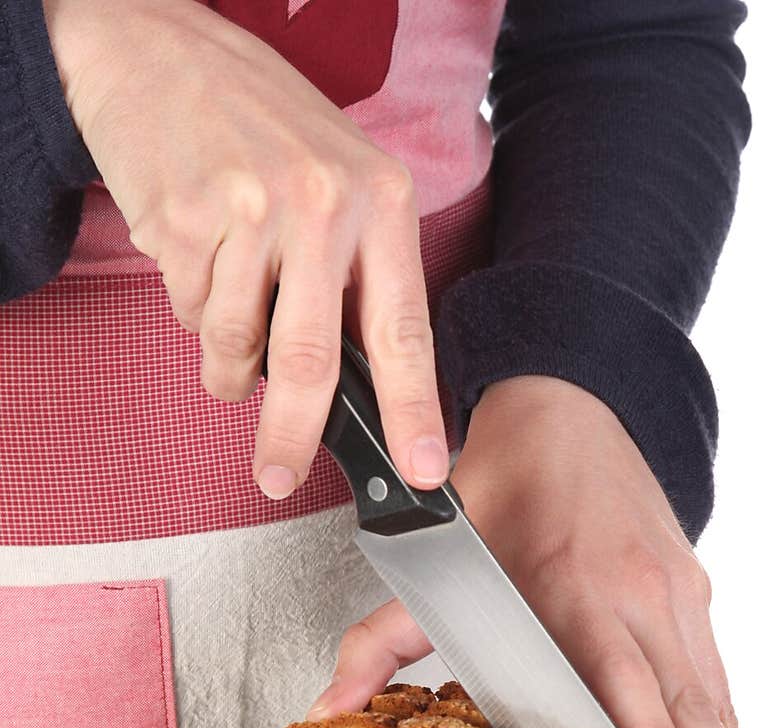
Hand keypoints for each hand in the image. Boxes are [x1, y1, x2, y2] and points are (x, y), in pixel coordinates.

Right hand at [43, 0, 448, 496]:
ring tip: (226, 308)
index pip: (404, 331)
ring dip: (226, 360)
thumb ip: (358, 276)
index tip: (425, 468)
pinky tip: (196, 254)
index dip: (414, 412)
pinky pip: (188, 311)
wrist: (160, 50)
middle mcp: (323, 204)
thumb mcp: (342, 182)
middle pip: (310, 361)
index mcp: (380, 200)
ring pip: (236, 344)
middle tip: (276, 474)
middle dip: (291, 435)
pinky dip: (190, 305)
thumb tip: (366, 387)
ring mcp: (251, 210)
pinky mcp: (185, 218)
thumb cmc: (260, 124)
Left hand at [309, 376, 757, 727]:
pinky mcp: (694, 590)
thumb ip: (382, 638)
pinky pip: (714, 672)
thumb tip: (330, 709)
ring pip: (712, 693)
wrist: (567, 406)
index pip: (621, 676)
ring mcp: (675, 592)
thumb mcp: (432, 557)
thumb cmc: (500, 486)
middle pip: (687, 700)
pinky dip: (730, 727)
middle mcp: (636, 593)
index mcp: (574, 588)